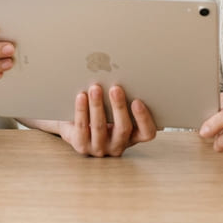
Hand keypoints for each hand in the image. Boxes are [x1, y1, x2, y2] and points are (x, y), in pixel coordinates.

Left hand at [30, 84, 156, 157]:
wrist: (74, 128)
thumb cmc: (102, 114)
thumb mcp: (116, 110)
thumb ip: (122, 99)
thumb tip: (121, 74)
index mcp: (133, 136)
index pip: (147, 133)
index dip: (144, 119)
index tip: (137, 101)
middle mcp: (119, 145)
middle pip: (123, 128)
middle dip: (119, 107)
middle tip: (115, 88)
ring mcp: (100, 148)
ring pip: (100, 127)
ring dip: (98, 105)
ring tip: (95, 88)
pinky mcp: (82, 146)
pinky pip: (82, 127)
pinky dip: (82, 110)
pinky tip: (81, 96)